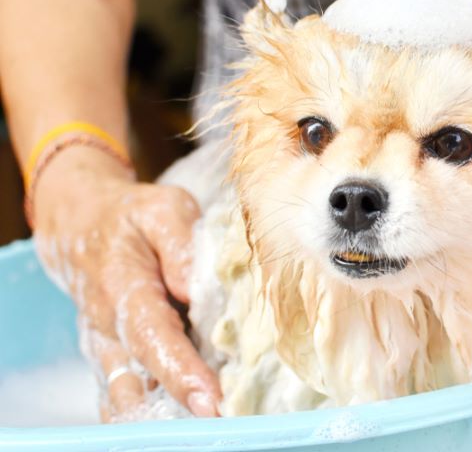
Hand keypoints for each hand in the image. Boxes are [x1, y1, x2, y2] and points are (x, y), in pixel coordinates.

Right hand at [30, 146, 220, 419]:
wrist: (81, 225)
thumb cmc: (133, 218)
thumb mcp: (163, 211)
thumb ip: (183, 246)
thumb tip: (202, 285)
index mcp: (122, 289)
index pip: (152, 336)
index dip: (181, 370)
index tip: (210, 399)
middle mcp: (107, 329)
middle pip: (139, 380)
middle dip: (177, 407)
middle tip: (223, 421)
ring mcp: (105, 350)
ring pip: (129, 397)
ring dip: (165, 416)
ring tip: (211, 426)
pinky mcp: (113, 360)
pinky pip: (129, 396)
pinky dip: (155, 412)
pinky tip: (190, 421)